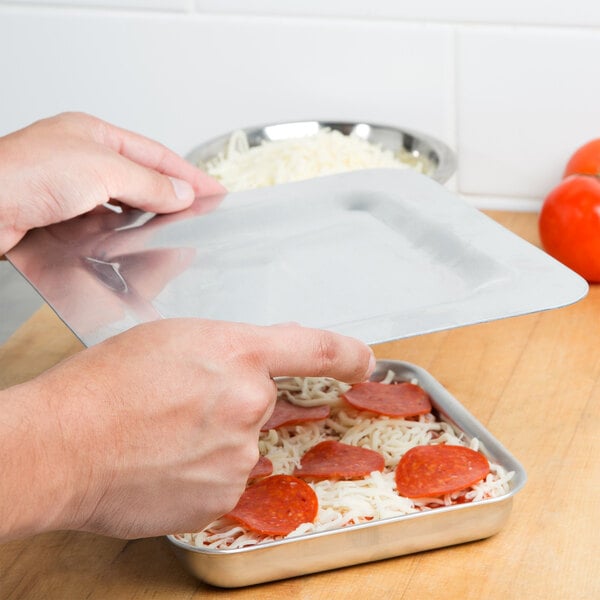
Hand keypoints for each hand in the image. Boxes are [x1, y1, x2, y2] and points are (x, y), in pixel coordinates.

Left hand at [0, 112, 224, 253]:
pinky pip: (101, 227)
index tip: (214, 191)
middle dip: (170, 196)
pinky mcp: (59, 221)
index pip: (155, 155)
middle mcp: (81, 161)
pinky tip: (131, 242)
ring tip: (172, 228)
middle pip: (139, 179)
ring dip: (146, 217)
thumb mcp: (101, 169)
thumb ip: (147, 182)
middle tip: (198, 212)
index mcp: (93, 135)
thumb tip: (180, 192)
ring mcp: (69, 192)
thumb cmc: (23, 174)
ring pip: (121, 206)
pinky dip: (120, 234)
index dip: (188, 174)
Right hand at [0, 319, 374, 539]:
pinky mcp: (223, 496)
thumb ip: (228, 348)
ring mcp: (239, 455)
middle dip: (234, 401)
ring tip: (162, 434)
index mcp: (238, 352)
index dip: (346, 354)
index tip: (363, 363)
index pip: (315, 349)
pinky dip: (203, 471)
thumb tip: (265, 360)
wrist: (62, 445)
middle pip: (264, 402)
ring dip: (215, 439)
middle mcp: (248, 402)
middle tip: (183, 404)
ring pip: (242, 443)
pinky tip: (165, 462)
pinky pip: (225, 478)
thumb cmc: (104, 383)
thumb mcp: (171, 338)